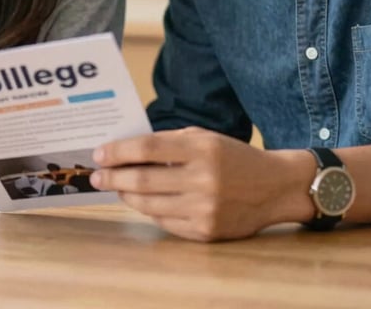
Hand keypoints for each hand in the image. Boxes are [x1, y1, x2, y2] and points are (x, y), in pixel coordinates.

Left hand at [90, 126, 304, 240]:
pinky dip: (149, 210)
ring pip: (149, 204)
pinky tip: (141, 201)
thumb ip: (169, 142)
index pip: (148, 148)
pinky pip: (165, 222)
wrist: (275, 187)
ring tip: (115, 187)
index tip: (99, 154)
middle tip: (96, 176)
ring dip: (126, 195)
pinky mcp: (206, 232)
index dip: (118, 151)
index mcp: (202, 148)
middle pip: (143, 179)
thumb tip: (126, 152)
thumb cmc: (233, 157)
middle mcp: (203, 179)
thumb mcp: (204, 138)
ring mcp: (204, 209)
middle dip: (113, 177)